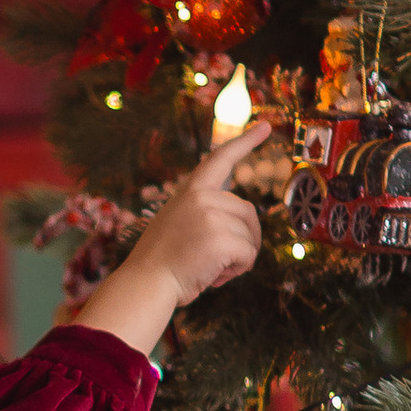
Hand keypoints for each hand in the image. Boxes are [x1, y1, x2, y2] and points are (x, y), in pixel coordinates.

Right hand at [76, 119, 280, 360]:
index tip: (265, 127)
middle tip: (217, 260)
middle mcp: (201, 197)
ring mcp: (211, 216)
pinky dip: (239, 270)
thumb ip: (206, 212)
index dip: (245, 142)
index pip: (221, 159)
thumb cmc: (162, 261)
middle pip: (248, 212)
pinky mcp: (221, 239)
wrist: (145, 283)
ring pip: (250, 236)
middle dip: (243, 238)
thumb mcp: (179, 222)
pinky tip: (215, 275)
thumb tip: (243, 220)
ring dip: (239, 257)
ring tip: (211, 267)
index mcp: (190, 190)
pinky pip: (249, 255)